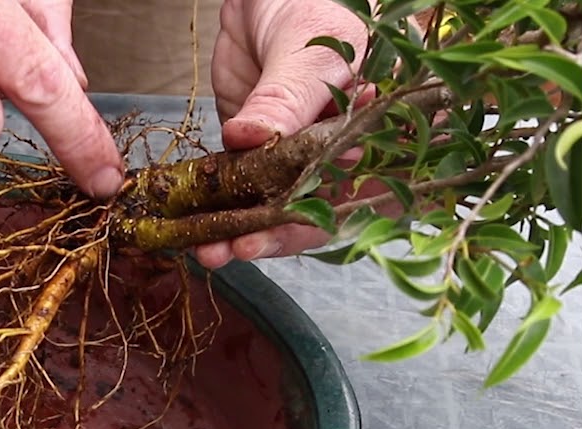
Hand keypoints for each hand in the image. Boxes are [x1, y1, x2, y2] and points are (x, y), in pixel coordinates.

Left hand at [196, 0, 369, 267]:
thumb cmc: (318, 5)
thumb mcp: (312, 46)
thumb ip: (287, 97)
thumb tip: (251, 140)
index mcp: (383, 133)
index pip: (363, 194)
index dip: (322, 218)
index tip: (279, 228)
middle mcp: (347, 154)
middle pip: (317, 212)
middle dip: (274, 235)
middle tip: (236, 248)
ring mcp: (301, 158)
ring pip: (277, 209)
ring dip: (243, 233)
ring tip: (209, 250)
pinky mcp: (260, 154)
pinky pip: (243, 192)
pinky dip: (221, 212)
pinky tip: (198, 231)